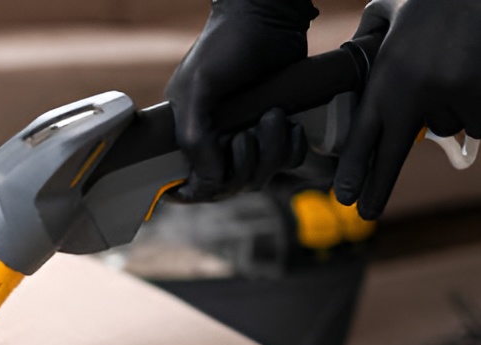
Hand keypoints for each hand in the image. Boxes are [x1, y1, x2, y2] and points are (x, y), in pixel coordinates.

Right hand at [165, 0, 317, 200]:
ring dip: (272, 152)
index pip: (192, 183)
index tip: (216, 184)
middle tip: (250, 133)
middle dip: (246, 165)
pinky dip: (292, 149)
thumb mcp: (200, 88)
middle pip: (231, 185)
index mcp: (188, 134)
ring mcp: (247, 136)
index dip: (203, 191)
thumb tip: (206, 182)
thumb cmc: (226, 45)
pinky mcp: (276, 129)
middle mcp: (216, 141)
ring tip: (275, 116)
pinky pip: (287, 161)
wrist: (268, 16)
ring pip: (261, 174)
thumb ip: (195, 138)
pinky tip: (290, 124)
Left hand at [335, 0, 480, 218]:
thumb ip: (371, 34)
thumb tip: (354, 49)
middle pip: (394, 155)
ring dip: (459, 107)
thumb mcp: (393, 6)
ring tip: (462, 65)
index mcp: (389, 75)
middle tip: (366, 212)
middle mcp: (417, 94)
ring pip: (455, 128)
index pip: (364, 136)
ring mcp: (456, 98)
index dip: (354, 170)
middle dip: (379, 187)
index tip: (344, 197)